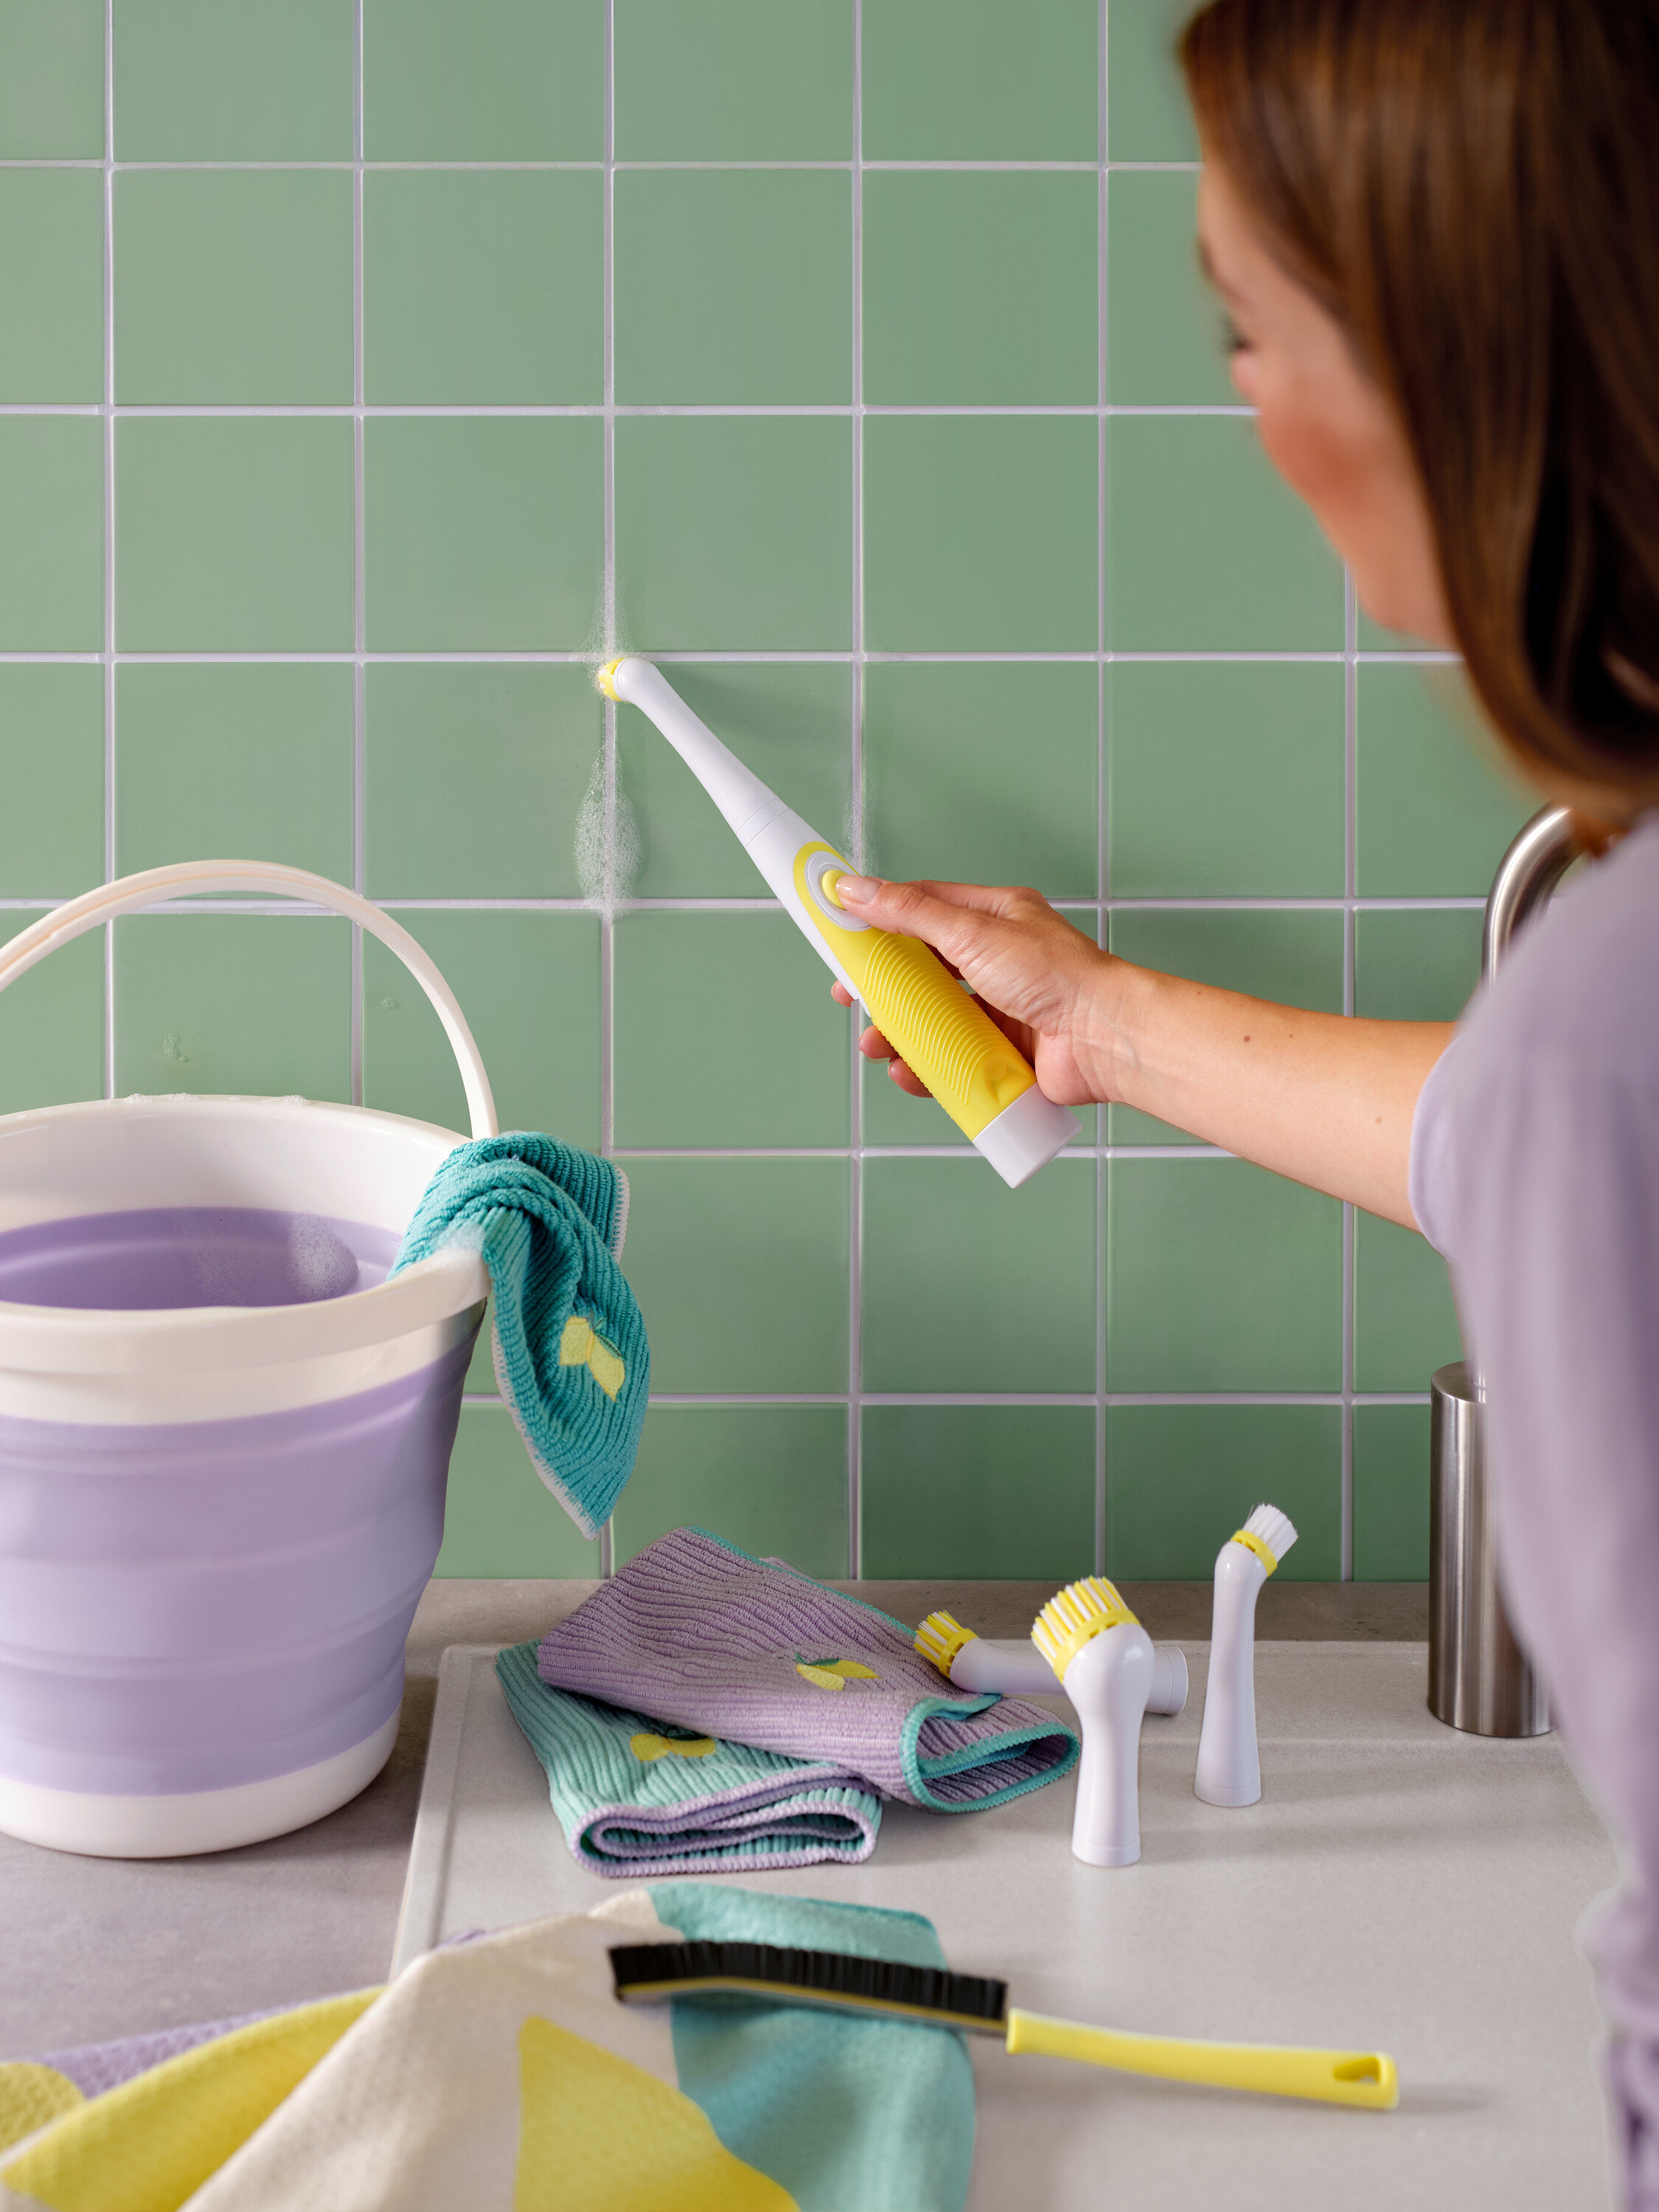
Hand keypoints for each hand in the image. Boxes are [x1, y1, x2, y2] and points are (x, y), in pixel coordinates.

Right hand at [827, 877, 1116, 1106]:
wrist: (1104, 1038)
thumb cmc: (1058, 976)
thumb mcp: (973, 933)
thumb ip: (910, 914)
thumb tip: (857, 890)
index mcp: (994, 917)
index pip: (923, 907)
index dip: (878, 917)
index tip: (841, 930)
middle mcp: (996, 959)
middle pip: (922, 968)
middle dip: (883, 985)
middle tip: (851, 996)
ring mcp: (1000, 1007)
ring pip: (933, 1016)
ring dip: (899, 1030)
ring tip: (877, 1044)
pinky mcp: (1004, 1050)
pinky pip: (953, 1055)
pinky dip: (927, 1064)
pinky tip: (910, 1071)